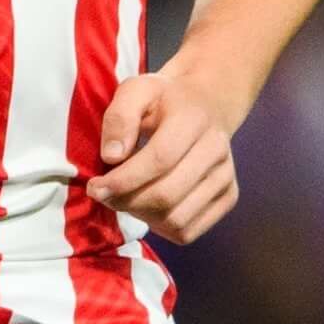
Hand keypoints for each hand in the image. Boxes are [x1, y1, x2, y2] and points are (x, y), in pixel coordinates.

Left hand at [86, 67, 242, 243]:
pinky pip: (187, 231)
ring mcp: (226, 176)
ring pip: (176, 219)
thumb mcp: (135, 92)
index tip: (95, 188)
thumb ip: (119, 118)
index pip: (159, 160)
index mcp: (193, 118)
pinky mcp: (229, 197)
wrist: (206, 105)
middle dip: (126, 202)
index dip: (123, 180)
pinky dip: (160, 227)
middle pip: (166, 195)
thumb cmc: (162, 101)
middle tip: (104, 194)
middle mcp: (217, 149)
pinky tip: (148, 206)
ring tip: (127, 197)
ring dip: (141, 216)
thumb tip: (112, 157)